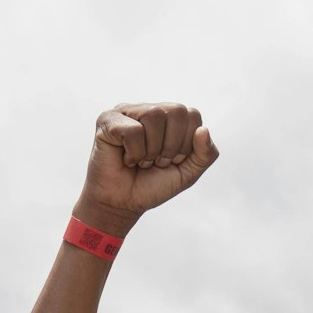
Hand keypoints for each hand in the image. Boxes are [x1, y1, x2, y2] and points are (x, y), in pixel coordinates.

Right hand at [76, 103, 218, 236]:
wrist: (123, 204)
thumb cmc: (152, 185)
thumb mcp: (188, 173)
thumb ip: (205, 154)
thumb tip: (204, 130)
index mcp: (168, 117)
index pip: (192, 114)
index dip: (186, 144)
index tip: (172, 160)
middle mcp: (148, 109)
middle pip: (176, 111)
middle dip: (171, 146)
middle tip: (156, 162)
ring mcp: (126, 111)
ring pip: (154, 116)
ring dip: (151, 150)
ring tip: (142, 161)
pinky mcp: (107, 120)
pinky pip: (132, 130)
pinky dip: (134, 153)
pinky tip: (126, 159)